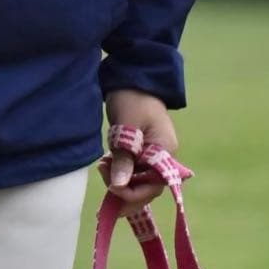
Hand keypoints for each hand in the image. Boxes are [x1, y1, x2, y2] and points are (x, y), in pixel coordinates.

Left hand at [102, 89, 178, 211]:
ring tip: (103, 167)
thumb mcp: (126, 127)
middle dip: (124, 191)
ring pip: (138, 183)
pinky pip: (133, 173)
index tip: (111, 187)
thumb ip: (124, 158)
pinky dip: (120, 174)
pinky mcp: (143, 154)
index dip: (132, 193)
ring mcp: (154, 156)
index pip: (152, 186)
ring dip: (120, 182)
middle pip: (146, 189)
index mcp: (165, 151)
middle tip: (104, 179)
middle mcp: (163, 157)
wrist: (133, 76)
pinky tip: (107, 165)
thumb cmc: (132, 97)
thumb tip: (118, 186)